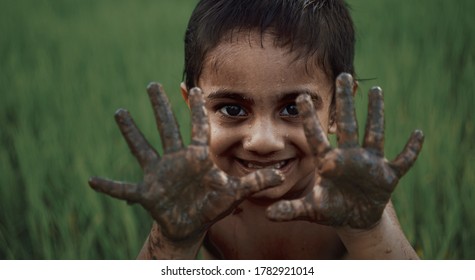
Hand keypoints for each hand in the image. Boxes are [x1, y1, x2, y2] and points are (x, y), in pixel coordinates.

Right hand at [89, 83, 282, 242]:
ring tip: (120, 112)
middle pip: (167, 129)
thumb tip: (281, 175)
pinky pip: (124, 189)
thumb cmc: (212, 205)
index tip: (194, 87)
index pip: (197, 128)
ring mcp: (159, 174)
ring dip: (131, 132)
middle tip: (152, 84)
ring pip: (143, 149)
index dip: (196, 110)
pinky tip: (92, 180)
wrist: (191, 222)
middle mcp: (175, 160)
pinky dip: (110, 186)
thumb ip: (255, 184)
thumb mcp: (234, 194)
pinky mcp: (146, 192)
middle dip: (160, 108)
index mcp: (196, 157)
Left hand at [267, 73, 423, 228]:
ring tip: (376, 91)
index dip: (310, 118)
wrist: (354, 218)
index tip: (301, 97)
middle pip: (348, 125)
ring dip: (377, 114)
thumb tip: (268, 215)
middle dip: (346, 103)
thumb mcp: (311, 210)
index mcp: (329, 162)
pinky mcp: (387, 175)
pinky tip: (418, 134)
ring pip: (374, 134)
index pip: (317, 136)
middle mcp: (349, 156)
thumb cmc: (331, 209)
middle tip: (343, 76)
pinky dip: (411, 150)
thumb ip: (291, 210)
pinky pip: (402, 161)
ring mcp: (370, 163)